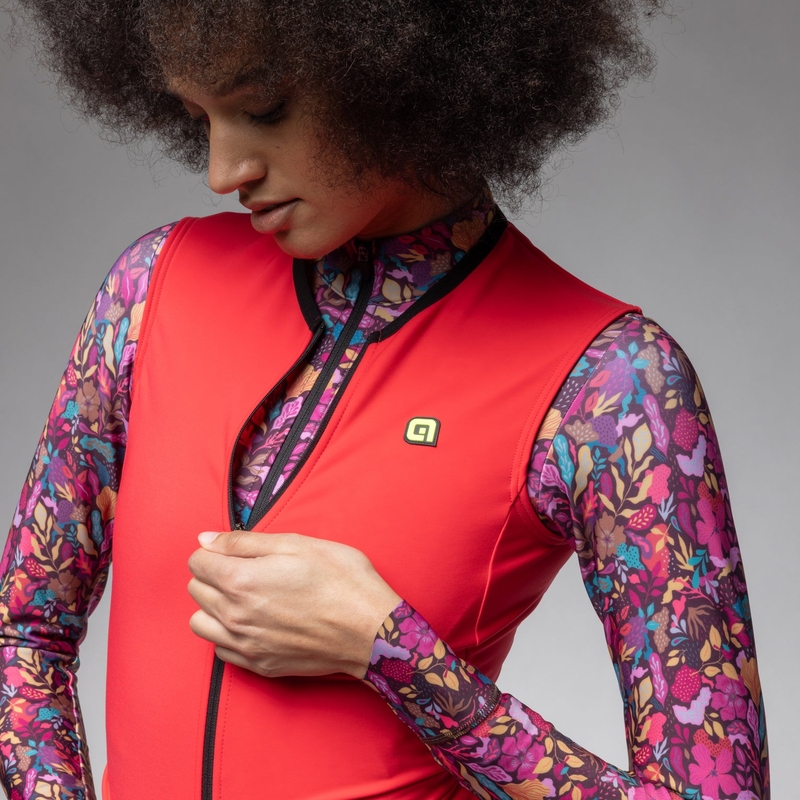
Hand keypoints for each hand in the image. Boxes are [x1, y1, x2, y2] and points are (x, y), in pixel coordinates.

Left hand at [187, 531, 401, 679]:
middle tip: (246, 569)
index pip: (197, 562)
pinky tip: (253, 622)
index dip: (214, 550)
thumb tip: (205, 540)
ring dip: (213, 606)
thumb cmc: (342, 580)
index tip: (234, 550)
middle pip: (196, 590)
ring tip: (244, 597)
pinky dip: (227, 634)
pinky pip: (220, 649)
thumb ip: (244, 541)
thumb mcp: (297, 544)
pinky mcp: (259, 665)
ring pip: (200, 623)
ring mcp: (246, 645)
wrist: (372, 630)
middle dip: (213, 574)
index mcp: (241, 580)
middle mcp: (235, 616)